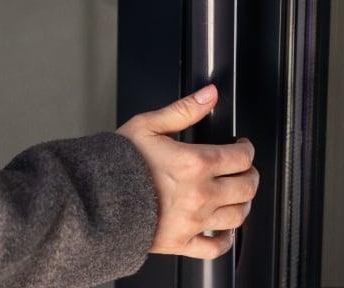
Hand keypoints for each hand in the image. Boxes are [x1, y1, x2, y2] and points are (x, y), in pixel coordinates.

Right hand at [117, 86, 258, 259]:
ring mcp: (193, 222)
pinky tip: (222, 231)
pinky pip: (216, 248)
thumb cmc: (116, 163)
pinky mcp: (181, 243)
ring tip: (237, 196)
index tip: (242, 147)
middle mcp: (200, 194)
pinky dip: (226, 240)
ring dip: (243, 204)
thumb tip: (209, 95)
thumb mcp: (148, 125)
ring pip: (238, 216)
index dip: (247, 149)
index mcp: (195, 163)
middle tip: (244, 169)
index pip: (241, 157)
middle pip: (247, 187)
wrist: (93, 200)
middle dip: (250, 175)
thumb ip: (184, 110)